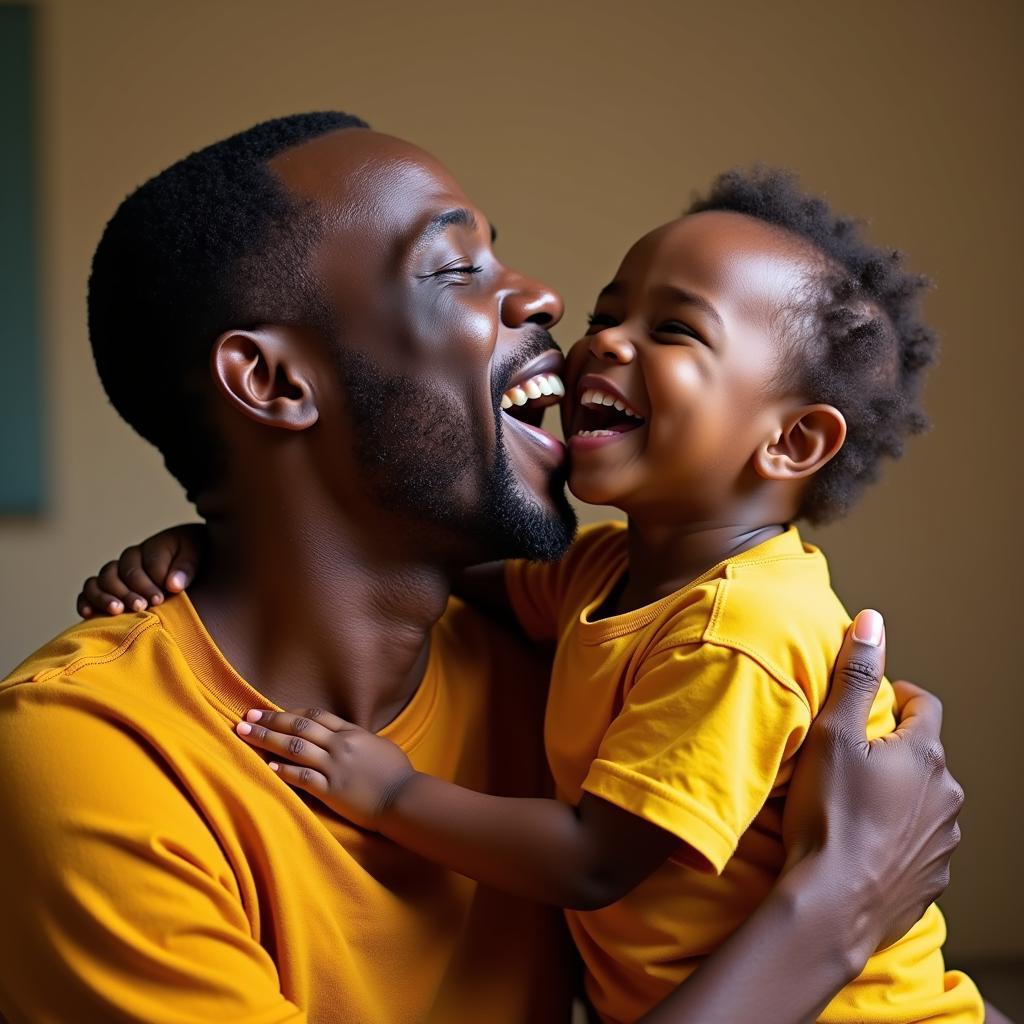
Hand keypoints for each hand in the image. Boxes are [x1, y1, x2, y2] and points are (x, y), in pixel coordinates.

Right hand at [77, 524, 204, 616]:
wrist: (198, 559)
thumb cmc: (198, 556)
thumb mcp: (197, 554)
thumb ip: (186, 567)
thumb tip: (172, 585)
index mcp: (152, 547)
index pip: (144, 565)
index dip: (150, 582)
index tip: (160, 598)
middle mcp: (131, 559)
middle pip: (119, 573)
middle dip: (129, 591)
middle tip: (142, 606)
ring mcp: (117, 573)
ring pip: (101, 581)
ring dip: (106, 596)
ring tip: (117, 611)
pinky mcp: (108, 589)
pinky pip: (89, 591)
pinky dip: (86, 601)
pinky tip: (89, 613)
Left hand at [236, 708, 415, 829]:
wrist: (405, 798)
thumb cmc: (397, 774)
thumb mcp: (379, 746)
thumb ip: (358, 739)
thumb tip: (343, 736)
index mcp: (352, 732)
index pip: (316, 715)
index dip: (290, 711)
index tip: (270, 710)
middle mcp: (341, 745)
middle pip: (299, 727)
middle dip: (270, 720)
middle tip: (247, 715)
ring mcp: (335, 767)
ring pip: (295, 748)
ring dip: (267, 739)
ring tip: (245, 734)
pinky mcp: (332, 790)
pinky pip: (303, 777)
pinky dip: (284, 771)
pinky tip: (267, 766)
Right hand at [782, 609, 963, 951]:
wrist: (832, 906)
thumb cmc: (828, 815)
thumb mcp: (832, 734)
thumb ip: (856, 674)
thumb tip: (873, 619)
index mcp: (924, 755)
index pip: (924, 705)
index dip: (899, 695)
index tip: (875, 701)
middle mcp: (946, 795)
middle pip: (924, 754)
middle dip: (893, 747)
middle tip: (849, 753)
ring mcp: (943, 842)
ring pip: (923, 800)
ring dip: (898, 793)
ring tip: (852, 801)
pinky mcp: (932, 879)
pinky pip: (919, 843)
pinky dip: (896, 835)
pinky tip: (861, 841)